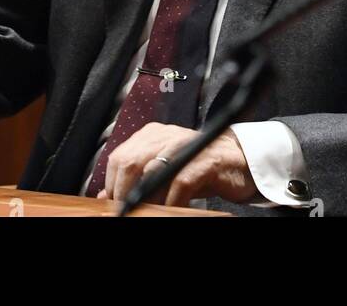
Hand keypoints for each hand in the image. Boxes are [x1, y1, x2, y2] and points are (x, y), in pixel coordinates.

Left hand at [96, 122, 256, 205]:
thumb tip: (105, 197)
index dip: (113, 185)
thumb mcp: (165, 172)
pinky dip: (172, 201)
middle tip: (129, 211)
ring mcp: (186, 147)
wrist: (240, 162)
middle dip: (125, 193)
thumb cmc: (200, 168)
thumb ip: (137, 180)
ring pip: (152, 172)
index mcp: (152, 135)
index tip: (116, 205)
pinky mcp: (206, 161)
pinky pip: (181, 182)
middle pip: (130, 162)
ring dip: (147, 200)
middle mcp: (166, 136)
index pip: (119, 158)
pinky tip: (171, 209)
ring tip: (148, 212)